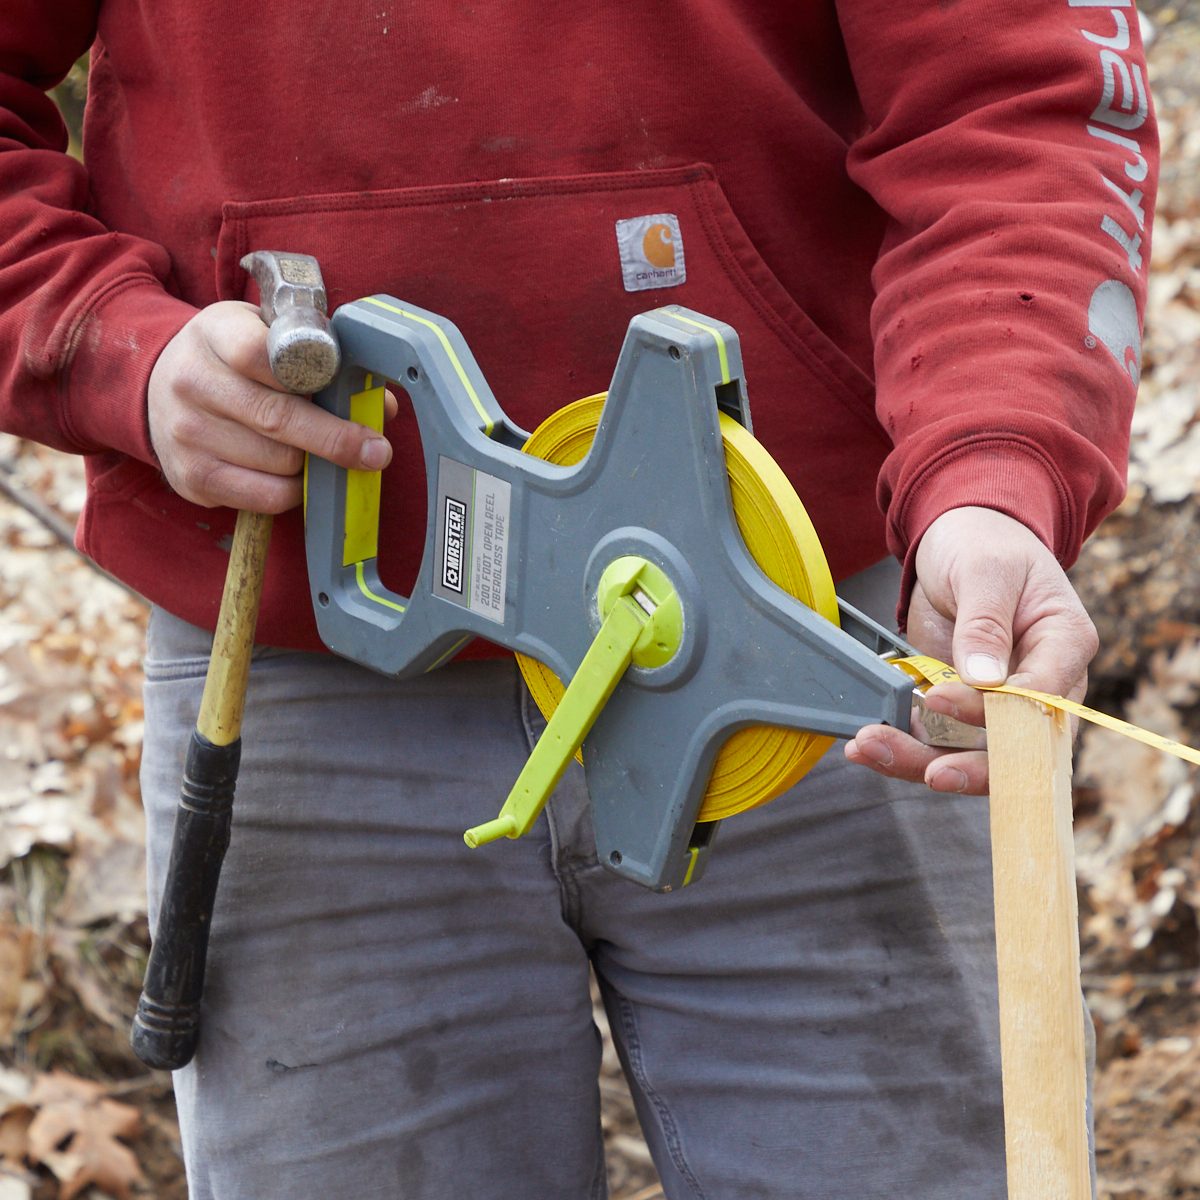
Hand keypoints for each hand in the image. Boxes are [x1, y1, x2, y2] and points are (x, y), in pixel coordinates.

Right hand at [148, 301, 395, 510]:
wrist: (159, 383)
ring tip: (323, 454)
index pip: (265, 354)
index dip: (316, 377)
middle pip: (279, 419)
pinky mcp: (191, 478)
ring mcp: (186, 433)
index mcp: (215, 333)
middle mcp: (192, 382)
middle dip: (336, 440)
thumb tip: (380, 406)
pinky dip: (294, 491)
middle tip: (376, 452)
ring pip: (279, 462)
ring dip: (314, 464)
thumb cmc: (232, 359)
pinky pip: (265, 496)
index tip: (353, 399)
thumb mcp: (266, 335)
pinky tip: (298, 476)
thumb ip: (320, 360)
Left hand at [843, 506, 1097, 793]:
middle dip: (966, 767)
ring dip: (920, 760)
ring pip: (970, 754)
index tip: (940, 701)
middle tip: (925, 771)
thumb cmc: (984, 544)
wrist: (959, 537)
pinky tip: (865, 742)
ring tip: (869, 748)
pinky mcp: (960, 708)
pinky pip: (937, 739)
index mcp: (1064, 647)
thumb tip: (986, 681)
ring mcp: (999, 703)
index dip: (996, 714)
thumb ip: (986, 623)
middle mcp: (1040, 686)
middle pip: (1014, 748)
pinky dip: (903, 745)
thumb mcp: (985, 571)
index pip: (1042, 702)